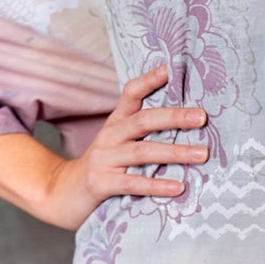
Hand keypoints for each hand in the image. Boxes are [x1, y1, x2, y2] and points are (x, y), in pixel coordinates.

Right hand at [43, 63, 209, 233]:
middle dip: (175, 117)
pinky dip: (156, 184)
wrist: (62, 194)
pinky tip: (178, 186)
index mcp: (115, 123)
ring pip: (143, 152)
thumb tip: (186, 120)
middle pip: (143, 120)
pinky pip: (132, 183)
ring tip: (201, 154)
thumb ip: (143, 132)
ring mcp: (104, 160)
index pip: (131, 94)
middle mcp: (109, 137)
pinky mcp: (100, 184)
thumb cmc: (102, 168)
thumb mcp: (117, 143)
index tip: (171, 69)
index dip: (149, 80)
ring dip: (175, 152)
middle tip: (202, 117)